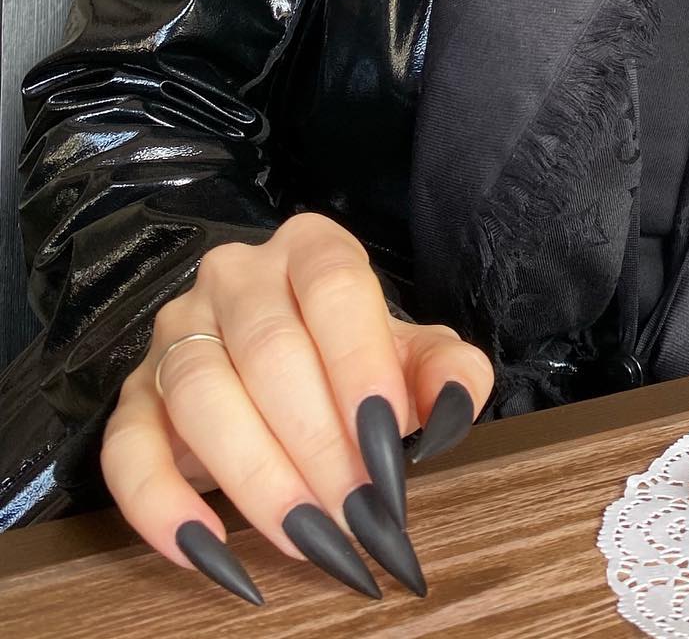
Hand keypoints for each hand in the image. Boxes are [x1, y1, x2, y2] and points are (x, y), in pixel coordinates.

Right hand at [100, 212, 492, 605]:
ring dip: (257, 477)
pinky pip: (128, 451)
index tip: (386, 435)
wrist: (290, 371)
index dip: (360, 360)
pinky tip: (210, 549)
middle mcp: (236, 276)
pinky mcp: (135, 396)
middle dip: (319, 441)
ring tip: (308, 538)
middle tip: (358, 513)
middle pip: (270, 348)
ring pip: (202, 395)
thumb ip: (448, 370)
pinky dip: (162, 505)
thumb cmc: (356, 361)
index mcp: (311, 247)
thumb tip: (453, 402)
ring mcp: (176, 332)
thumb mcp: (412, 357)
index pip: (334, 286)